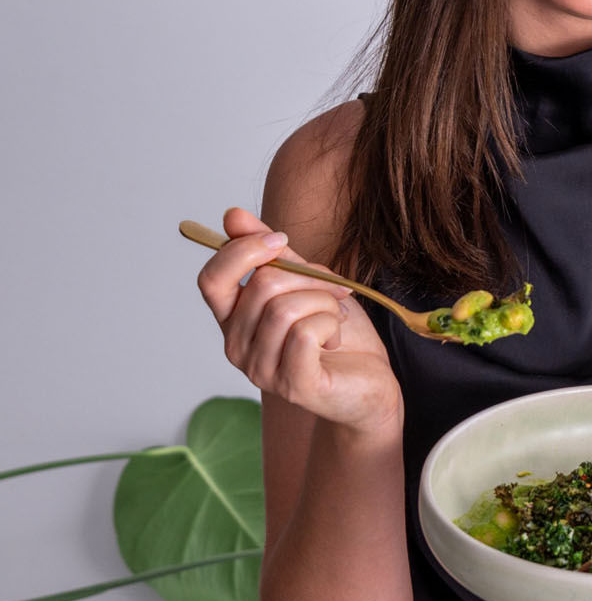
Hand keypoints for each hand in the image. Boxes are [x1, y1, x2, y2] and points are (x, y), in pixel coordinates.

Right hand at [196, 206, 401, 431]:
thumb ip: (272, 254)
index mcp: (234, 320)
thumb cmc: (336, 334)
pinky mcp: (292, 385)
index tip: (280, 240)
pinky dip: (331, 324)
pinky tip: (336, 339)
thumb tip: (232, 215)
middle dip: (308, 276)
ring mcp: (261, 371)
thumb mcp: (306, 282)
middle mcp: (237, 348)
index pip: (212, 279)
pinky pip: (305, 332)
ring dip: (325, 302)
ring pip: (285, 308)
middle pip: (260, 286)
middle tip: (335, 289)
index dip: (242, 251)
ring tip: (337, 317)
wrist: (369, 383)